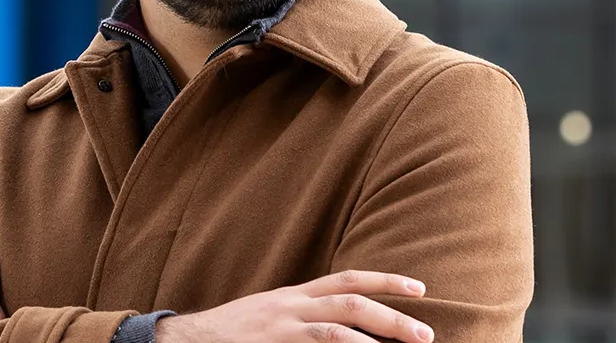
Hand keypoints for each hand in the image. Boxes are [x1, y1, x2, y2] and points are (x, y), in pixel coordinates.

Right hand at [155, 270, 433, 342]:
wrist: (188, 341)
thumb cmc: (232, 334)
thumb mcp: (270, 314)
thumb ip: (302, 315)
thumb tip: (342, 326)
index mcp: (294, 294)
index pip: (347, 280)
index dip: (385, 281)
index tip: (419, 288)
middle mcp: (291, 304)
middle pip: (352, 300)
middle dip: (393, 314)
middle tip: (426, 333)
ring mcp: (282, 326)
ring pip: (340, 325)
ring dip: (379, 337)